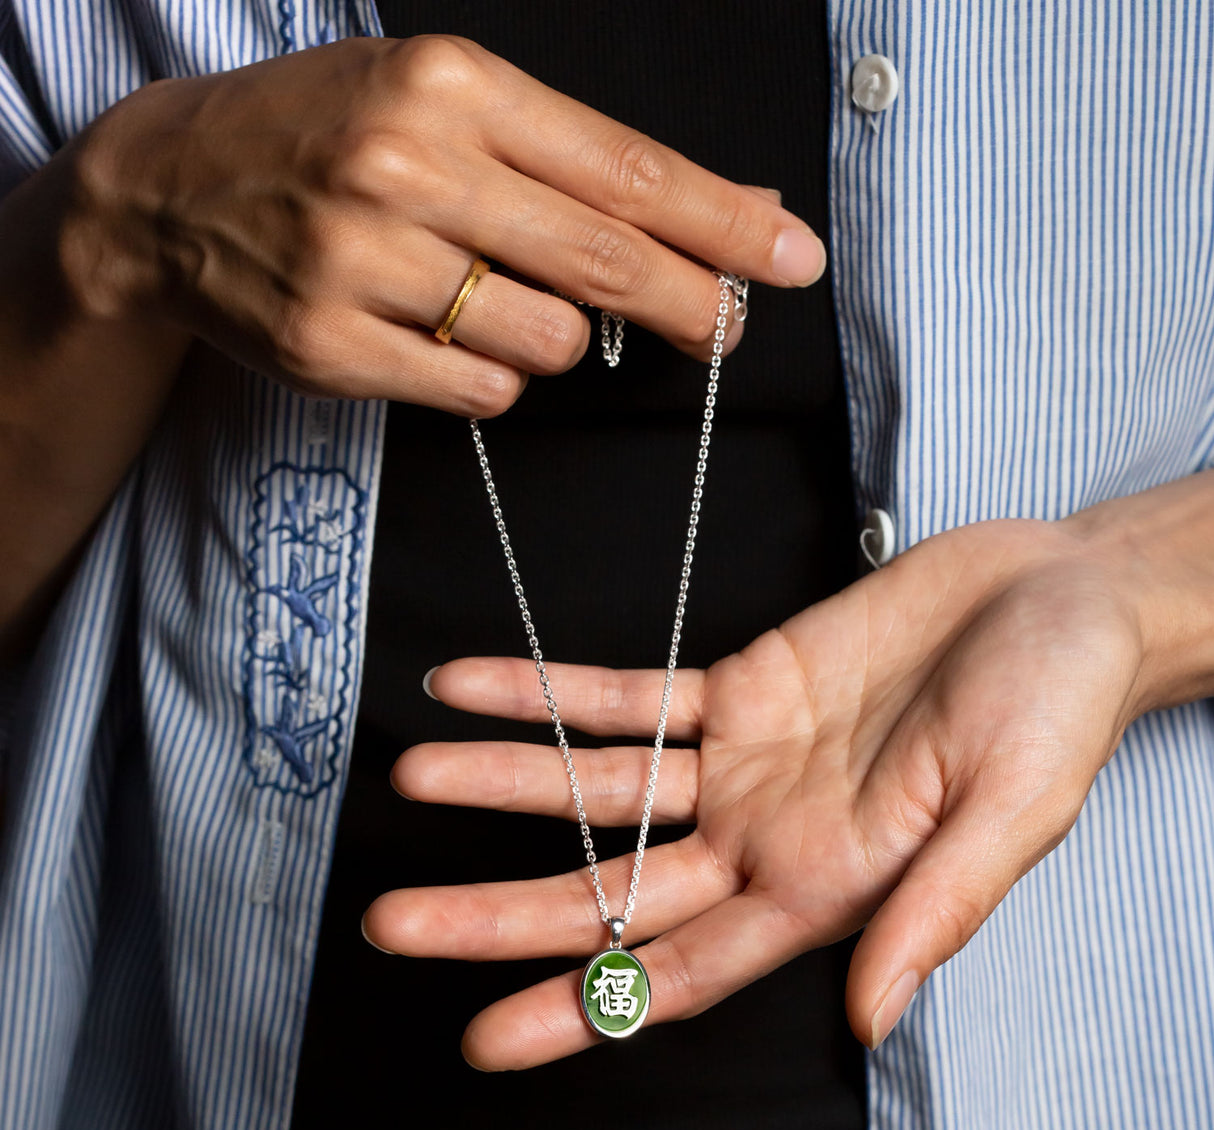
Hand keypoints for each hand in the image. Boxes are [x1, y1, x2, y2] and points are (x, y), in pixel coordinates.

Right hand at [60, 36, 823, 414]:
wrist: (169, 188)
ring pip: (545, 341)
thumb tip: (718, 208)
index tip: (791, 259)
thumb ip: (575, 160)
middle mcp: (409, 168)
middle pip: (604, 263)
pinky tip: (446, 336)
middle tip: (731, 328)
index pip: (627, 171)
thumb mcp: (447, 106)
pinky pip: (477, 390)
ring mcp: (363, 263)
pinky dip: (490, 376)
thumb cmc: (329, 137)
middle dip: (693, 303)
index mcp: (453, 88)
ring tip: (496, 301)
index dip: (724, 224)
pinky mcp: (331, 346)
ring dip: (554, 338)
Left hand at [361, 513, 1162, 1068]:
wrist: (1058, 596)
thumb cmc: (1058, 707)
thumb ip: (932, 912)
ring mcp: (743, 763)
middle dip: (503, 911)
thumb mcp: (1014, 814)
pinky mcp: (741, 686)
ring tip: (414, 773)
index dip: (585, 1009)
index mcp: (826, 889)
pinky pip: (628, 693)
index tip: (487, 1037)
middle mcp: (766, 838)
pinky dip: (552, 690)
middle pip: (614, 889)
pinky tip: (480, 682)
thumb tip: (866, 1019)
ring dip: (505, 781)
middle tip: (395, 924)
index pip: (683, 973)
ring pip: (602, 787)